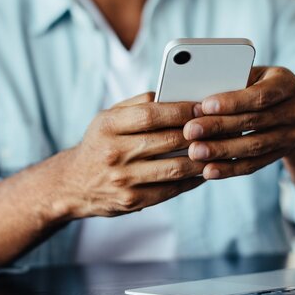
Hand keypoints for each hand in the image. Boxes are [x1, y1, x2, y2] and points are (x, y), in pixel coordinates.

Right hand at [65, 93, 205, 218]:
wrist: (74, 183)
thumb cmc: (98, 144)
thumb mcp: (106, 118)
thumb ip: (136, 104)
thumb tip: (172, 94)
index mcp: (107, 126)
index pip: (150, 114)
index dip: (180, 110)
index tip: (202, 107)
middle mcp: (113, 152)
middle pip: (167, 140)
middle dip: (198, 133)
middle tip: (221, 127)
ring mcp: (122, 179)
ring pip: (175, 167)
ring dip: (201, 158)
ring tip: (218, 148)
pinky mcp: (132, 200)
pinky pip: (171, 189)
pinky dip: (192, 179)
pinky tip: (203, 170)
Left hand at [183, 67, 294, 179]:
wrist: (288, 106)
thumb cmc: (257, 84)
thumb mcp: (249, 75)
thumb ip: (229, 81)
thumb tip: (195, 94)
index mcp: (286, 84)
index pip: (260, 95)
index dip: (232, 102)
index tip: (204, 106)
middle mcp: (294, 110)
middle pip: (254, 121)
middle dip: (219, 127)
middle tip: (190, 131)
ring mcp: (291, 135)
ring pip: (254, 146)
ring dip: (222, 151)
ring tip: (196, 152)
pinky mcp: (280, 155)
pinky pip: (254, 164)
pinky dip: (230, 168)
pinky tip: (209, 170)